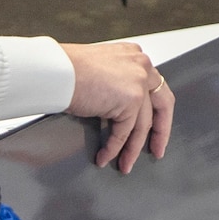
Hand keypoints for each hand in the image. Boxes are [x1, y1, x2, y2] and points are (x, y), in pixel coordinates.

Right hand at [60, 41, 173, 172]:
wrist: (56, 71)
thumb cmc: (67, 68)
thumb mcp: (100, 70)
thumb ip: (116, 82)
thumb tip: (118, 108)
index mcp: (134, 56)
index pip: (155, 86)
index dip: (156, 110)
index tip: (155, 125)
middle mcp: (141, 66)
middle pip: (163, 103)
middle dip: (161, 131)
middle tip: (157, 149)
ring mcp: (138, 83)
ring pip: (143, 124)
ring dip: (133, 149)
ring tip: (125, 163)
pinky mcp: (130, 101)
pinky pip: (125, 133)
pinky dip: (114, 148)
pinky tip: (106, 156)